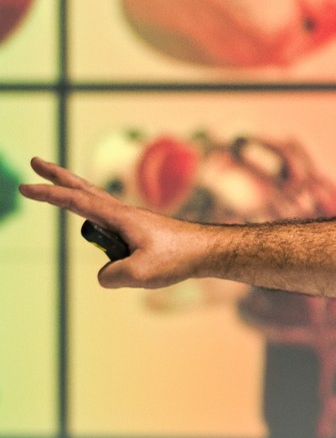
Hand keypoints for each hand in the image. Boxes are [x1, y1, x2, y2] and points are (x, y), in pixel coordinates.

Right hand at [20, 157, 210, 290]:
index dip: (49, 195)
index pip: (76, 202)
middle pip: (83, 189)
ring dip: (74, 195)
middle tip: (36, 162)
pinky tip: (105, 244)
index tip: (26, 187)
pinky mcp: (138, 231)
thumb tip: (104, 276)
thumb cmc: (179, 257)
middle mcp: (122, 213)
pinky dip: (97, 224)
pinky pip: (108, 225)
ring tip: (57, 191)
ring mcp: (130, 221)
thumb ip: (114, 275)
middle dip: (57, 176)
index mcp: (119, 217)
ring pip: (94, 204)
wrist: (208, 250)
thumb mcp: (141, 274)